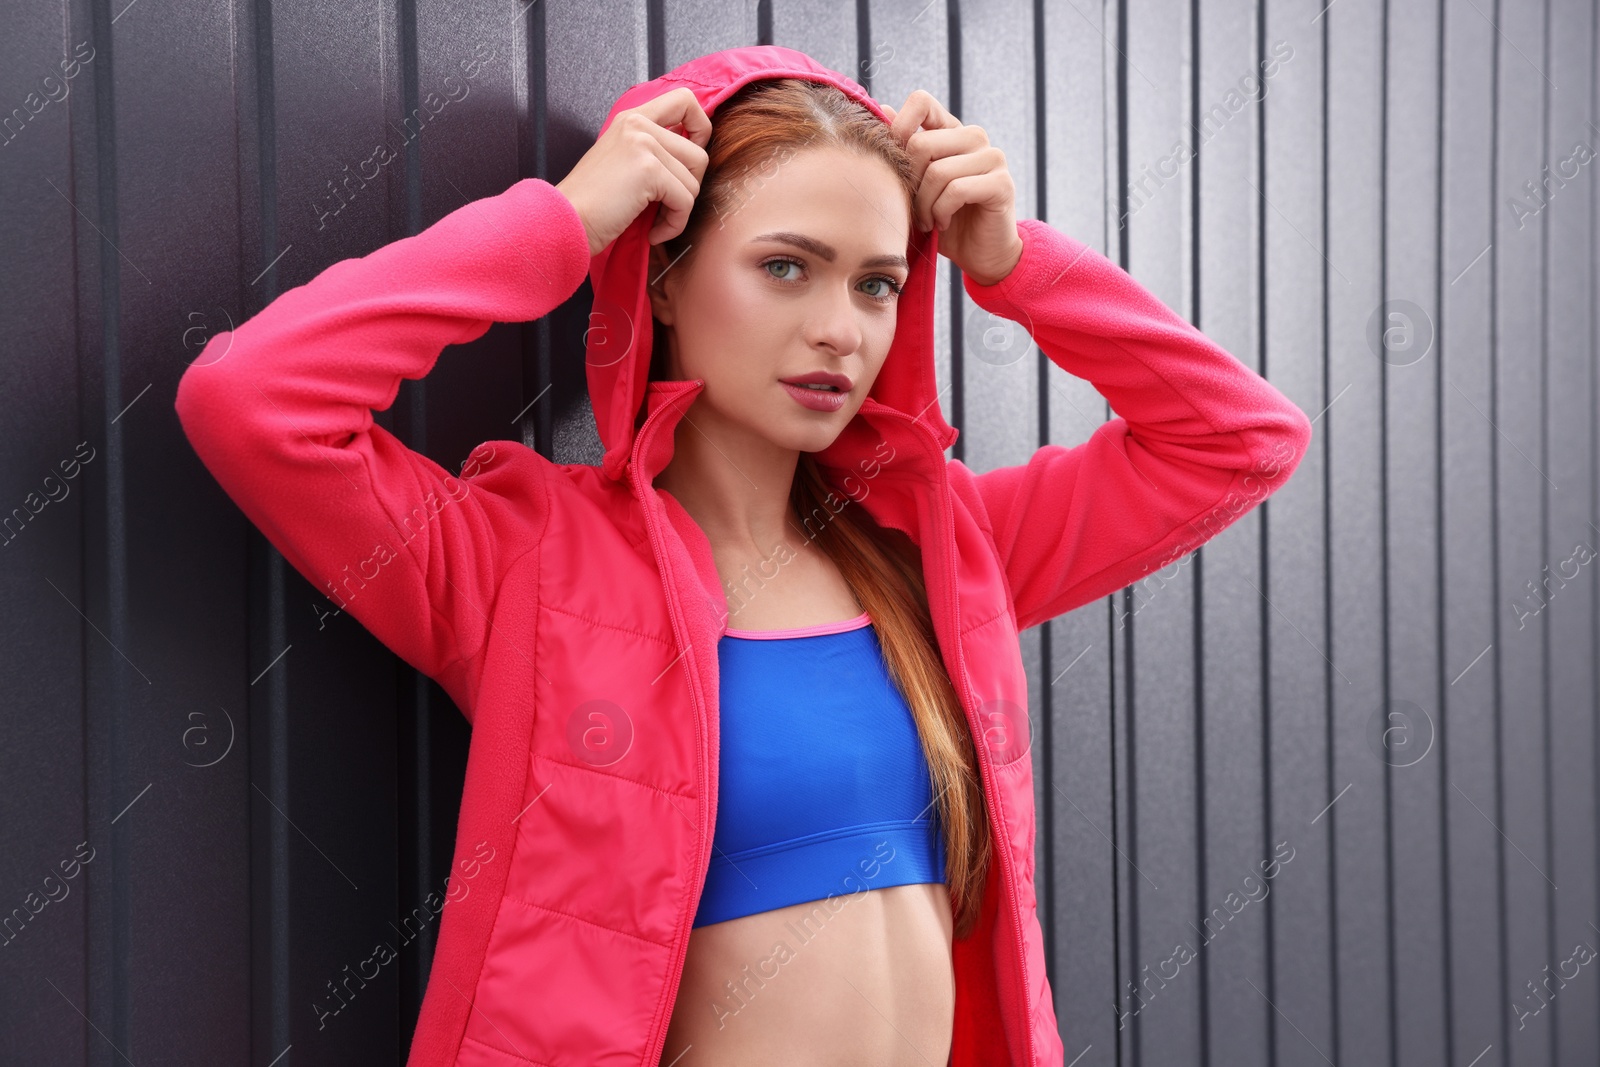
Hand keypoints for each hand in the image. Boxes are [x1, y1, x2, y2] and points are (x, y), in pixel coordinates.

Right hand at [556, 86, 712, 255]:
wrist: (565, 221)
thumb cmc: (592, 203)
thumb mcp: (622, 162)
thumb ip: (652, 151)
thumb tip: (693, 157)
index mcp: (632, 119)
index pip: (685, 100)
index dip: (701, 128)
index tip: (690, 160)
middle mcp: (639, 124)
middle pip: (699, 152)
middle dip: (689, 186)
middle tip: (665, 206)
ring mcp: (644, 144)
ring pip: (694, 179)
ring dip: (679, 210)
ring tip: (654, 221)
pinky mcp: (648, 170)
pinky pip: (685, 200)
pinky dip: (674, 224)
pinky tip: (653, 232)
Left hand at [881, 90, 1022, 286]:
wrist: (979, 254)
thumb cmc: (941, 218)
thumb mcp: (915, 185)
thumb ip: (904, 149)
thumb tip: (883, 108)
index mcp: (951, 131)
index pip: (921, 102)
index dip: (900, 128)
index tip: (896, 166)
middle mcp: (974, 137)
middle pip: (921, 143)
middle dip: (909, 184)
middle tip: (913, 210)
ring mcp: (992, 157)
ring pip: (937, 171)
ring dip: (924, 205)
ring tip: (928, 221)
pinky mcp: (1001, 183)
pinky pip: (956, 190)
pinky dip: (941, 212)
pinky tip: (943, 223)